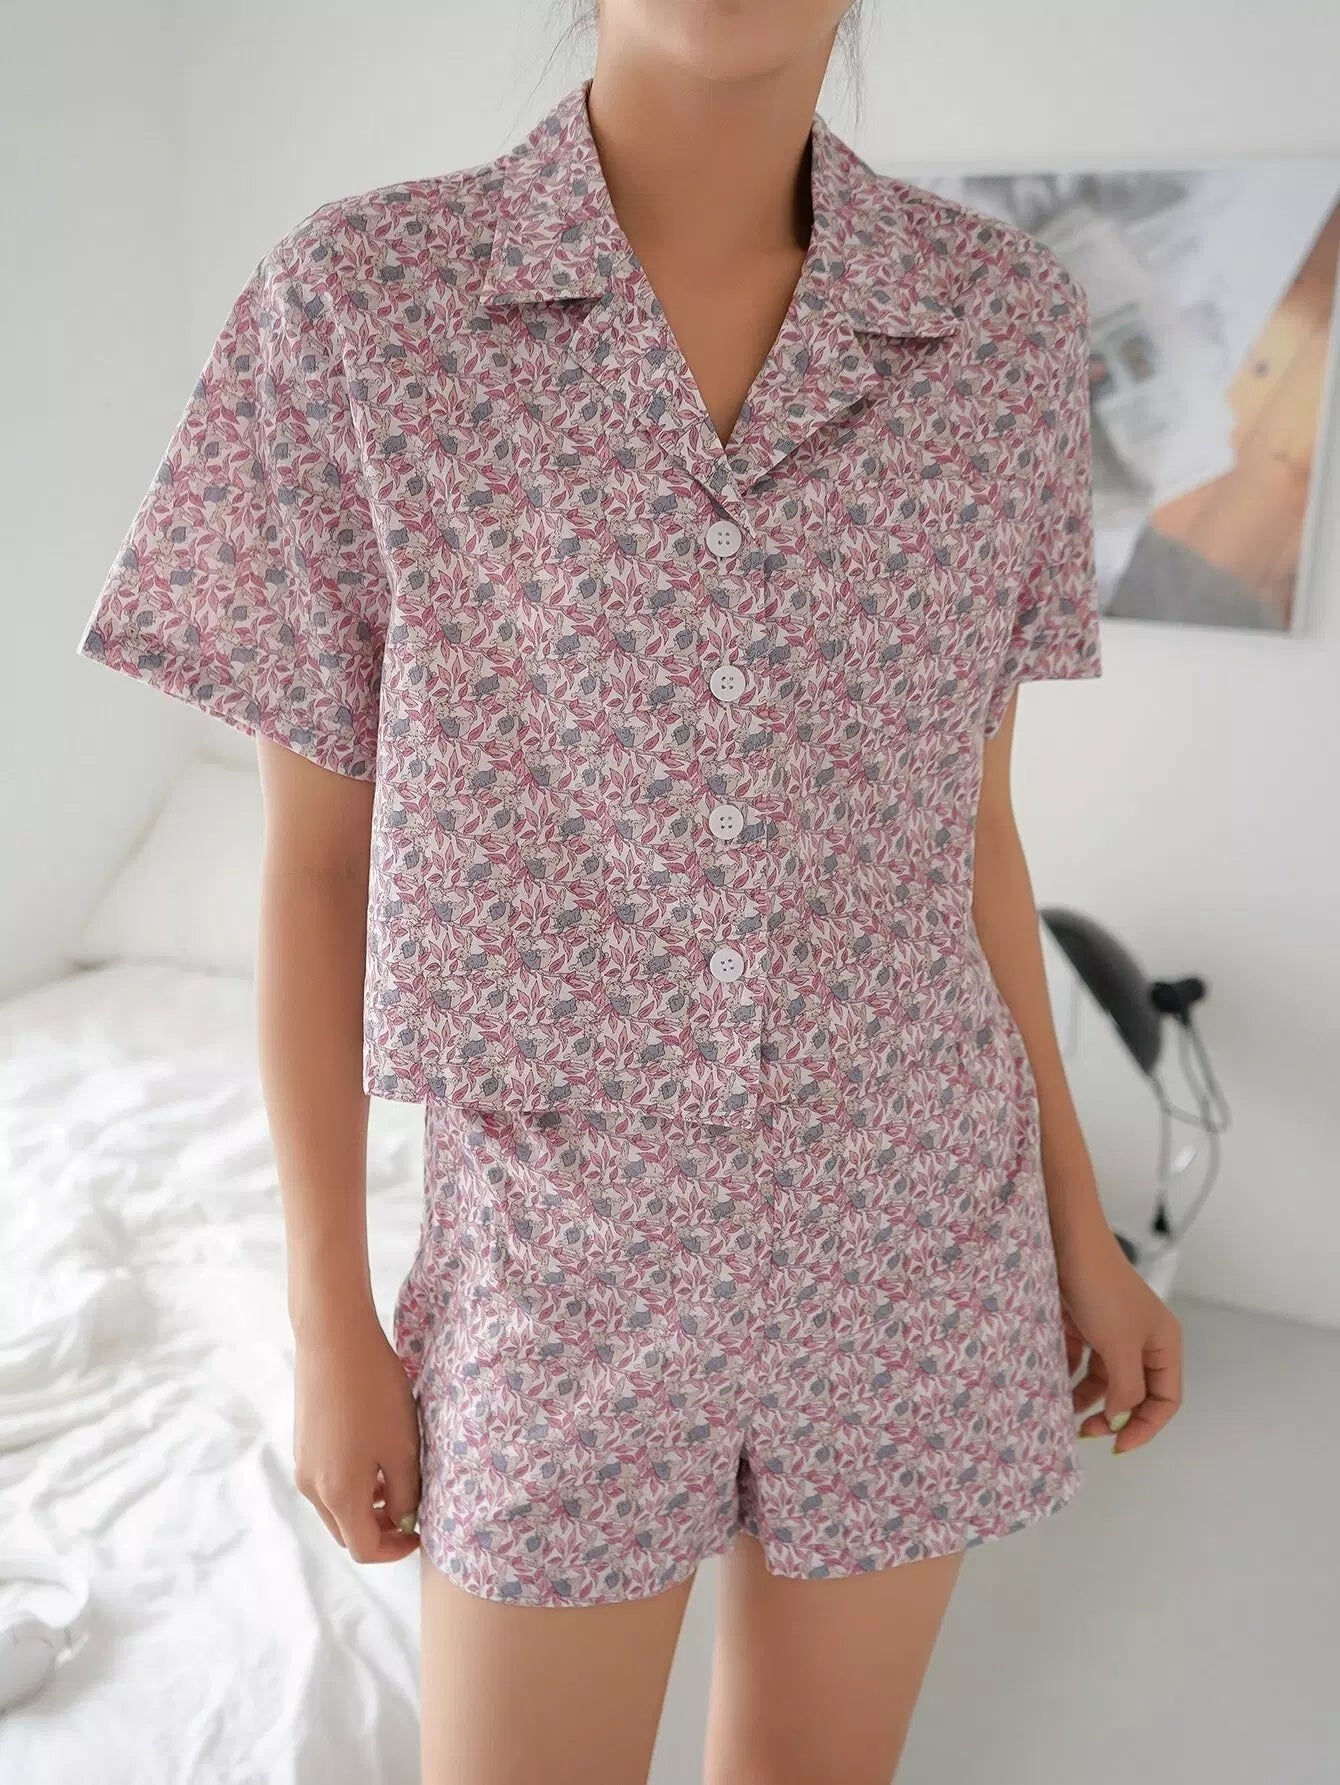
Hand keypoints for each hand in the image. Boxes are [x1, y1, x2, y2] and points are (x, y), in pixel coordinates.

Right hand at [292, 1304, 422, 1561]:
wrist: (334, 1338)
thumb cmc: (375, 1393)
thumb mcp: (402, 1447)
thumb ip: (404, 1493)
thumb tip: (403, 1520)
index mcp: (338, 1496)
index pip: (364, 1549)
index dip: (396, 1549)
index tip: (421, 1532)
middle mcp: (312, 1488)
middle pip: (345, 1531)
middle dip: (379, 1530)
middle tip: (410, 1509)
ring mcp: (302, 1464)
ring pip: (335, 1507)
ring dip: (365, 1506)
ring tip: (397, 1479)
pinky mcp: (302, 1443)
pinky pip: (326, 1481)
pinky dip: (351, 1484)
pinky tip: (374, 1454)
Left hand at [1057, 1229, 1182, 1453]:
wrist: (1067, 1241)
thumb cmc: (1100, 1291)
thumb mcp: (1119, 1347)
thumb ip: (1125, 1389)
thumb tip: (1120, 1418)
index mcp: (1164, 1344)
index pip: (1166, 1400)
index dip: (1145, 1427)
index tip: (1117, 1445)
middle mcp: (1143, 1339)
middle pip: (1135, 1392)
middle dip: (1114, 1415)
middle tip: (1086, 1431)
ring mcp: (1113, 1329)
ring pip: (1105, 1378)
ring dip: (1088, 1398)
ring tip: (1066, 1411)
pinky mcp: (1085, 1321)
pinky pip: (1082, 1359)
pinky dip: (1070, 1373)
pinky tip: (1054, 1383)